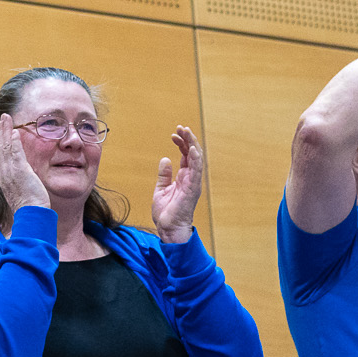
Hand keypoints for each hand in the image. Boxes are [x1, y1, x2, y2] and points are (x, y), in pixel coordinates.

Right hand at [0, 113, 49, 211]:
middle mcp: (5, 174)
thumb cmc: (31, 208)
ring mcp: (10, 173)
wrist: (31, 216)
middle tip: (1, 119)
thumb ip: (23, 183)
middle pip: (0, 149)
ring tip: (5, 118)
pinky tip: (14, 131)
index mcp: (5, 179)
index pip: (0, 157)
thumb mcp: (24, 193)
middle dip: (0, 133)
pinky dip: (13, 141)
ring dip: (5, 131)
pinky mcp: (19, 172)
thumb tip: (27, 178)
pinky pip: (15, 153)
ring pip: (5, 148)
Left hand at [151, 125, 202, 242]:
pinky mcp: (192, 189)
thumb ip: (164, 175)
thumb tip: (165, 159)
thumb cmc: (166, 213)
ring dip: (192, 145)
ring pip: (196, 159)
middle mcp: (191, 178)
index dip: (182, 143)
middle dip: (188, 139)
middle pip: (193, 154)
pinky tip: (192, 149)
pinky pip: (196, 172)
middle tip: (180, 127)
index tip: (174, 134)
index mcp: (184, 177)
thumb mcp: (161, 189)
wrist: (168, 229)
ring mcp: (193, 183)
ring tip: (186, 132)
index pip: (186, 155)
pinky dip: (195, 160)